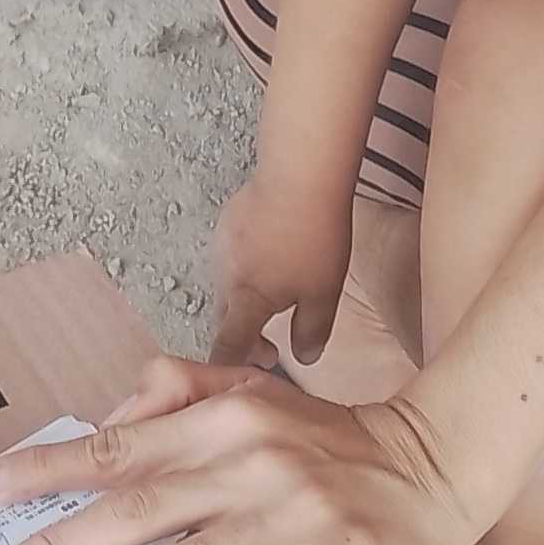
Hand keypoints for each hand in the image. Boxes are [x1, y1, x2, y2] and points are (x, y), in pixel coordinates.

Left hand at [0, 360, 480, 544]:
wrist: (439, 459)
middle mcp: (249, 462)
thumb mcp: (256, 394)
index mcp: (221, 420)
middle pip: (137, 509)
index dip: (46, 471)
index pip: (116, 448)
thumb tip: (115, 407)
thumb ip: (183, 390)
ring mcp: (295, 516)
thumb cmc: (332, 440)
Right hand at [206, 175, 350, 372]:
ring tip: (276, 293)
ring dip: (245, 298)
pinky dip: (245, 268)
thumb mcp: (323, 295)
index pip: (227, 346)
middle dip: (244, 333)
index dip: (235, 363)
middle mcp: (223, 278)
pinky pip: (230, 257)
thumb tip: (305, 357)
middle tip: (270, 342)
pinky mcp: (226, 223)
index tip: (253, 366)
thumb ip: (311, 332)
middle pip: (223, 318)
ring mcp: (220, 247)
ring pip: (226, 286)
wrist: (300, 178)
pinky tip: (271, 255)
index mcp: (245, 302)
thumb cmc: (314, 237)